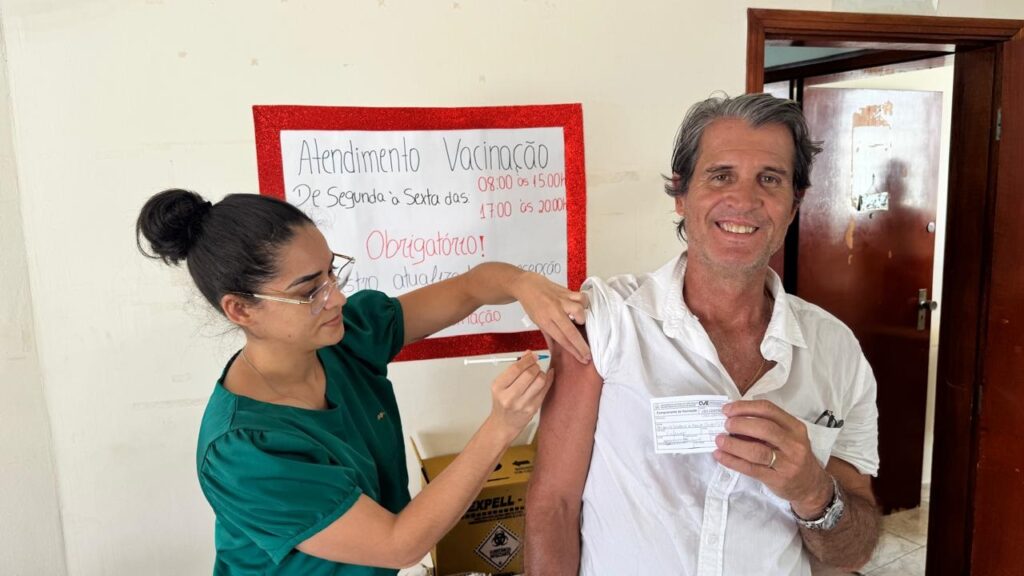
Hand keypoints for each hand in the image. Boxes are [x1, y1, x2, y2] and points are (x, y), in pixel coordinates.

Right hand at [488, 352, 554, 440]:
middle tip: (535, 364)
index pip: (515, 368)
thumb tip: (528, 353)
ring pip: (540, 381)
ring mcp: (522, 404)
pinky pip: (545, 389)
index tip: (532, 355)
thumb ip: (514, 368)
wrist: (504, 423)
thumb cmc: (503, 402)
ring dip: (541, 373)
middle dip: (535, 365)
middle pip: (529, 374)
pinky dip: (548, 379)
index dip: (527, 359)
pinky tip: (548, 375)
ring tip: (537, 373)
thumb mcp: (502, 384)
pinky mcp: (533, 408)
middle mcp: (509, 396)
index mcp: (498, 387)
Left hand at [511, 272, 590, 363]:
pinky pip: (581, 297)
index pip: (561, 339)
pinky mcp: (566, 291)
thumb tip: (556, 351)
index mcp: (545, 321)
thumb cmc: (532, 304)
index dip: (574, 351)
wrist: (527, 285)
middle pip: (571, 331)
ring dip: (583, 318)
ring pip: (579, 310)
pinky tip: (581, 307)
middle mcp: (553, 311)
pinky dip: (584, 303)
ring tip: (580, 321)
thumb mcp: (537, 322)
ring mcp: (561, 300)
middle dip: (581, 345)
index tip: (583, 358)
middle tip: (589, 354)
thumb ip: (549, 336)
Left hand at [714, 400, 833, 517]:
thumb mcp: (788, 437)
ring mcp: (787, 463)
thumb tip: (733, 419)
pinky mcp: (777, 479)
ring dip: (733, 444)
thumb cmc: (793, 457)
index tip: (727, 410)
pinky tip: (720, 455)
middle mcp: (794, 443)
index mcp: (795, 427)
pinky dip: (732, 461)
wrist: (811, 486)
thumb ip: (766, 427)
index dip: (745, 407)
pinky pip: (750, 468)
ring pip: (757, 450)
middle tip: (725, 425)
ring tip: (719, 440)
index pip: (768, 410)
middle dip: (740, 424)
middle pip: (764, 428)